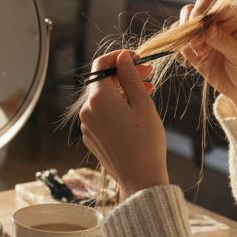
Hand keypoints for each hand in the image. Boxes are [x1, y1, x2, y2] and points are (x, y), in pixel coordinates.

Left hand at [78, 50, 168, 196]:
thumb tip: (122, 57)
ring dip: (122, 92)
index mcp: (98, 99)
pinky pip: (102, 115)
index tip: (137, 59)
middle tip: (149, 75)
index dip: (119, 58)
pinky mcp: (91, 138)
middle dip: (124, 75)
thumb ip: (130, 76)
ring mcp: (87, 126)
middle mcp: (87, 111)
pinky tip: (134, 113)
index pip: (100, 65)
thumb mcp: (142, 103)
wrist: (140, 179)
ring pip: (103, 100)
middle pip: (103, 83)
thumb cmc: (146, 141)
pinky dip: (116, 109)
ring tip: (146, 94)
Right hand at [178, 0, 236, 114]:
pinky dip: (182, 48)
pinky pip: (182, 42)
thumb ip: (224, 41)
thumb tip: (207, 28)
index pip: (214, 4)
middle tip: (197, 43)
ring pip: (185, 25)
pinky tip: (195, 58)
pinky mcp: (196, 50)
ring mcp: (205, 35)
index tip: (200, 27)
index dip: (203, 12)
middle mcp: (218, 22)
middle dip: (191, 24)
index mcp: (234, 16)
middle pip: (195, 10)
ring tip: (199, 52)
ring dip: (186, 37)